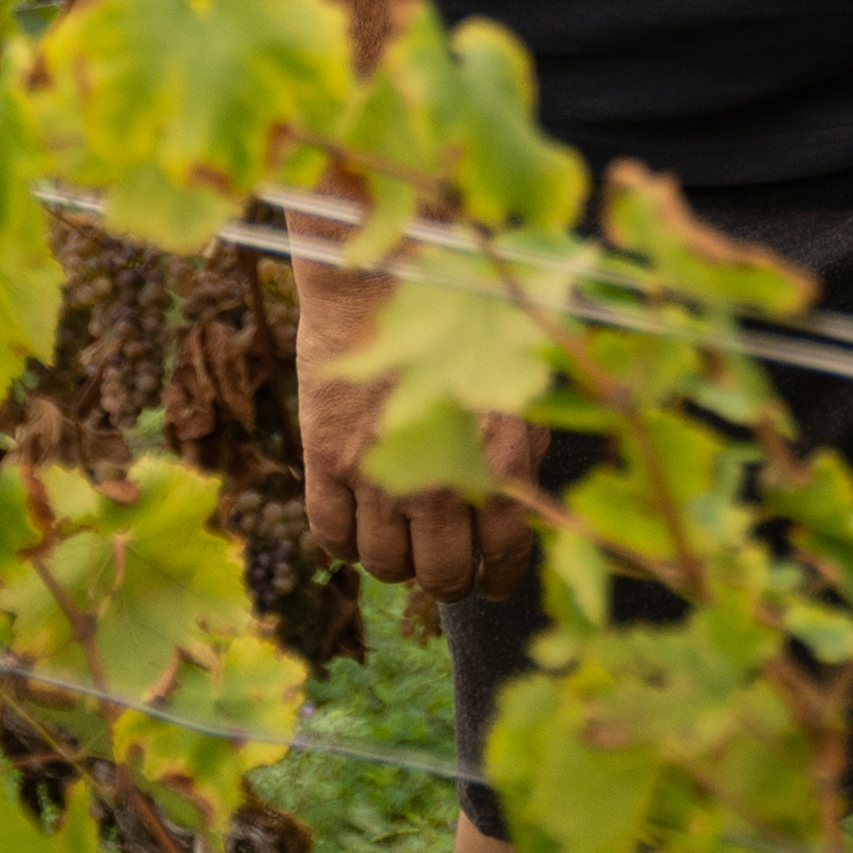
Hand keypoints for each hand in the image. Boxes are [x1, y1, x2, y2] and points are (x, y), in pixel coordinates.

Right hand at [292, 251, 542, 598]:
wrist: (391, 269)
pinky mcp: (327, 457)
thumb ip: (524, 447)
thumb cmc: (469, 314)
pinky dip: (346, 545)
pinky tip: (360, 529)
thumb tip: (525, 503)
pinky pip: (331, 533)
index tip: (495, 583)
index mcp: (498, 459)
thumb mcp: (518, 379)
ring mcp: (378, 472)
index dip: (501, 578)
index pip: (504, 554)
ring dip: (398, 565)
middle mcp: (439, 477)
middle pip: (440, 574)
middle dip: (450, 581)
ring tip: (406, 549)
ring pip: (383, 563)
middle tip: (449, 574)